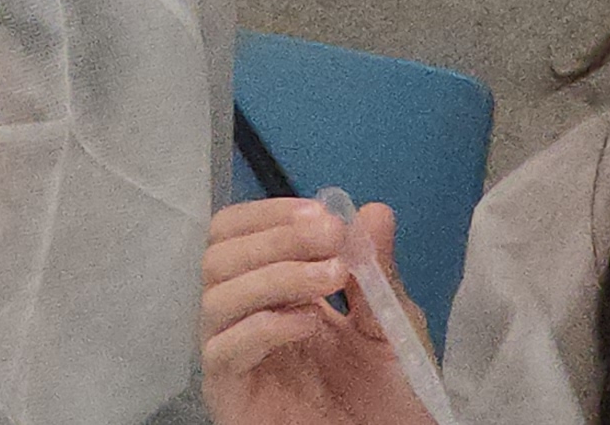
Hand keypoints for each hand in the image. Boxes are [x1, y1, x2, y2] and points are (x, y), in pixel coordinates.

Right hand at [202, 197, 437, 424]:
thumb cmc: (388, 399)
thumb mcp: (392, 327)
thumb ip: (377, 274)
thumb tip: (373, 210)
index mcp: (273, 292)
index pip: (239, 234)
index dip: (271, 216)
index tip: (323, 213)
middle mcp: (243, 315)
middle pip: (219, 254)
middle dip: (272, 237)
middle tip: (327, 236)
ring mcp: (231, 352)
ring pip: (216, 294)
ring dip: (274, 275)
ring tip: (331, 277)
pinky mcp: (228, 389)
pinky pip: (223, 348)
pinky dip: (263, 326)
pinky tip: (308, 323)